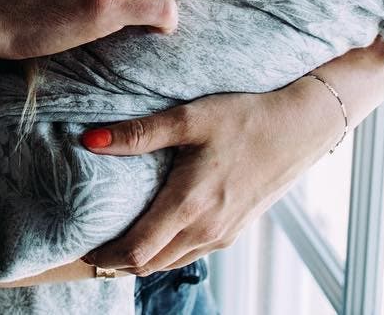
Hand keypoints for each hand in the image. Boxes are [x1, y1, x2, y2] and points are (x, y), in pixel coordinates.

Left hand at [81, 78, 339, 271]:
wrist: (299, 128)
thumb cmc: (244, 117)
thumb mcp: (188, 118)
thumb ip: (138, 133)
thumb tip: (90, 141)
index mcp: (190, 205)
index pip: (137, 251)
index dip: (106, 255)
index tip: (83, 245)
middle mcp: (206, 229)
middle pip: (150, 265)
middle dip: (117, 260)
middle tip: (91, 244)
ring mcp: (223, 234)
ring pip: (170, 263)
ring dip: (141, 260)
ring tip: (116, 240)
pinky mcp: (234, 231)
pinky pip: (190, 254)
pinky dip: (165, 253)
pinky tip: (155, 232)